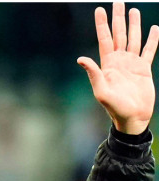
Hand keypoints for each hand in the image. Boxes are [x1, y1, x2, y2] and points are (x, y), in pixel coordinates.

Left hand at [78, 2, 158, 133]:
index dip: (102, 24)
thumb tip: (80, 58)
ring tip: (133, 10)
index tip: (99, 9)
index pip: (105, 39)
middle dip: (118, 18)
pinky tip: (154, 28)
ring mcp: (132, 64)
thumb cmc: (115, 108)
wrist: (132, 117)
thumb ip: (93, 74)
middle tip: (118, 2)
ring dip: (134, 24)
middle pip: (119, 34)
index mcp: (107, 65)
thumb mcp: (101, 92)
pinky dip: (152, 39)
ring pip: (133, 39)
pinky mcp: (144, 69)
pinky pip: (149, 50)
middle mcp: (119, 61)